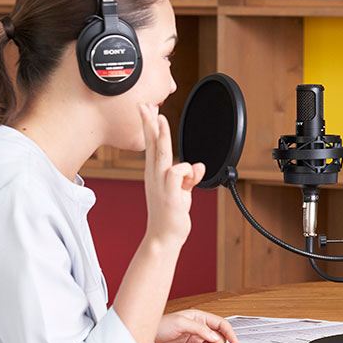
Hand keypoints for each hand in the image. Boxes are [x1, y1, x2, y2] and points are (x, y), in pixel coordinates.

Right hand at [140, 105, 203, 249]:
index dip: (150, 127)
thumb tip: (198, 166)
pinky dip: (187, 173)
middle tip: (145, 105)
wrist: (164, 237)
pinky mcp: (168, 193)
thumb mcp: (183, 192)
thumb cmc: (170, 214)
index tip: (147, 110)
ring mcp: (160, 184)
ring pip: (162, 153)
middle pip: (152, 144)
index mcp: (155, 173)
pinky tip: (188, 182)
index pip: (152, 145)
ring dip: (163, 135)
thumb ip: (189, 177)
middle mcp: (154, 176)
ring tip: (161, 118)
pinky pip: (178, 172)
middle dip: (149, 123)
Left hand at [153, 310, 238, 342]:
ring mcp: (193, 342)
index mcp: (199, 318)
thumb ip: (200, 329)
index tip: (235, 342)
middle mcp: (198, 330)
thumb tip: (215, 337)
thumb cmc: (158, 327)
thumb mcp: (180, 323)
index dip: (229, 332)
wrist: (143, 342)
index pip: (220, 324)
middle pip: (217, 340)